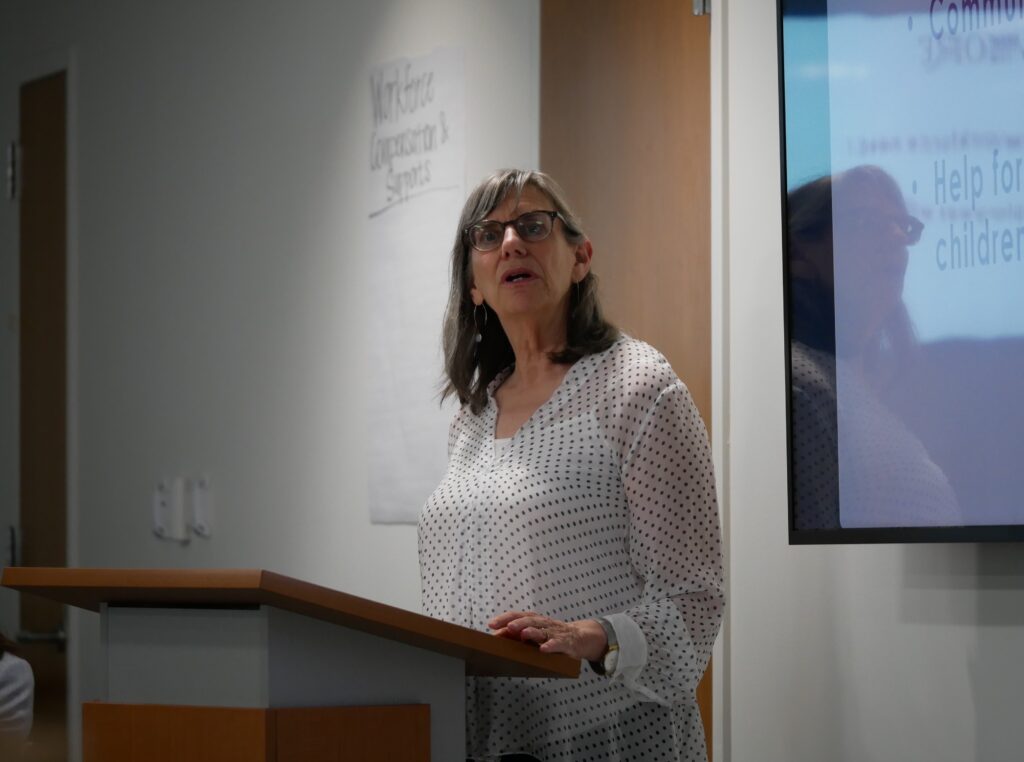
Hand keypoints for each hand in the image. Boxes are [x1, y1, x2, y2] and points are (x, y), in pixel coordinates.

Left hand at [488, 610, 606, 660]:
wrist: (580, 638)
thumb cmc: (552, 636)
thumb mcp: (534, 634)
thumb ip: (516, 634)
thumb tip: (496, 636)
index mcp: (535, 620)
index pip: (518, 615)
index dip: (505, 619)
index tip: (491, 624)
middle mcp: (544, 623)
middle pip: (530, 620)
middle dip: (518, 623)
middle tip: (508, 627)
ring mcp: (556, 633)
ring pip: (543, 631)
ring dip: (533, 632)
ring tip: (523, 634)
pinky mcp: (566, 644)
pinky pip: (558, 644)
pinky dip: (551, 646)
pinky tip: (543, 649)